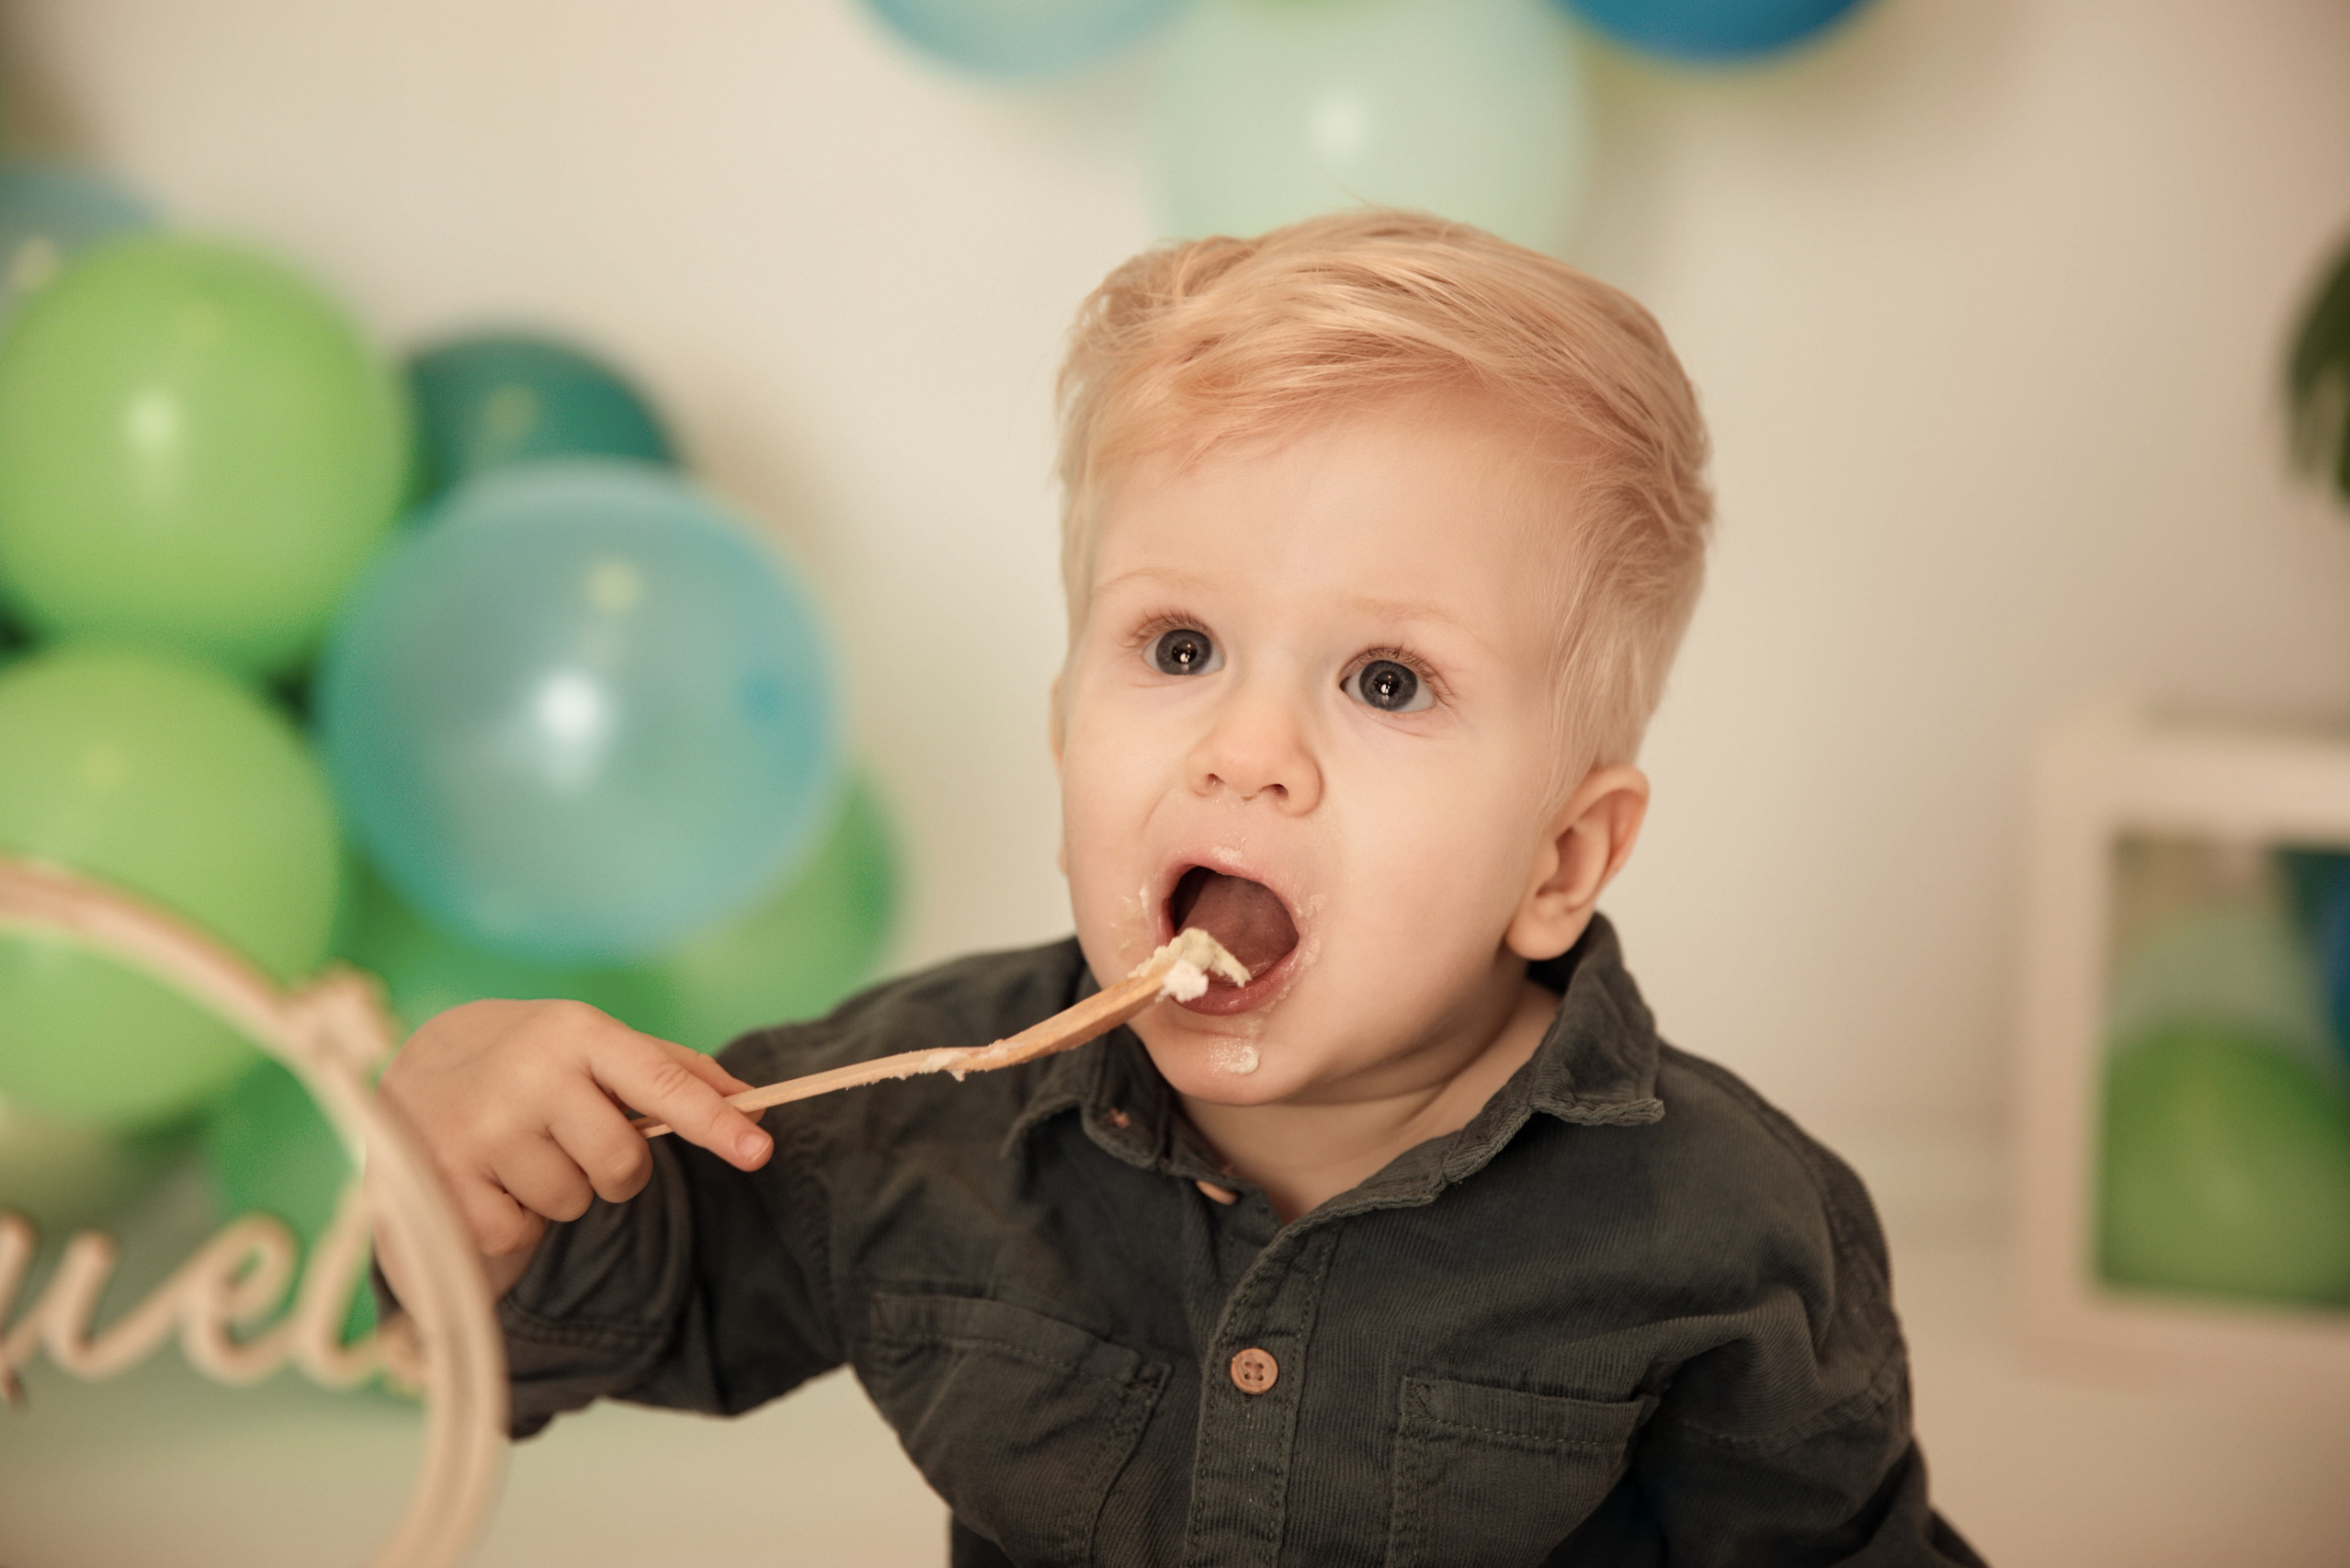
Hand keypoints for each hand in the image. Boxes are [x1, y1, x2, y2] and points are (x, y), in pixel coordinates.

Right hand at [373, 999, 770, 1299]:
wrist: (408, 1074)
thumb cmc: (528, 1063)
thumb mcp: (591, 1047)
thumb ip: (673, 1072)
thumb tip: (753, 1103)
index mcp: (576, 1033)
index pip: (661, 1082)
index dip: (715, 1121)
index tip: (761, 1150)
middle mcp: (528, 1074)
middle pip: (623, 1163)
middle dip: (613, 1169)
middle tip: (571, 1140)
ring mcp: (480, 1129)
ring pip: (573, 1202)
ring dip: (556, 1191)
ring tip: (515, 1151)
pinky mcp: (443, 1184)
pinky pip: (521, 1233)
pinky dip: (512, 1217)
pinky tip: (482, 1177)